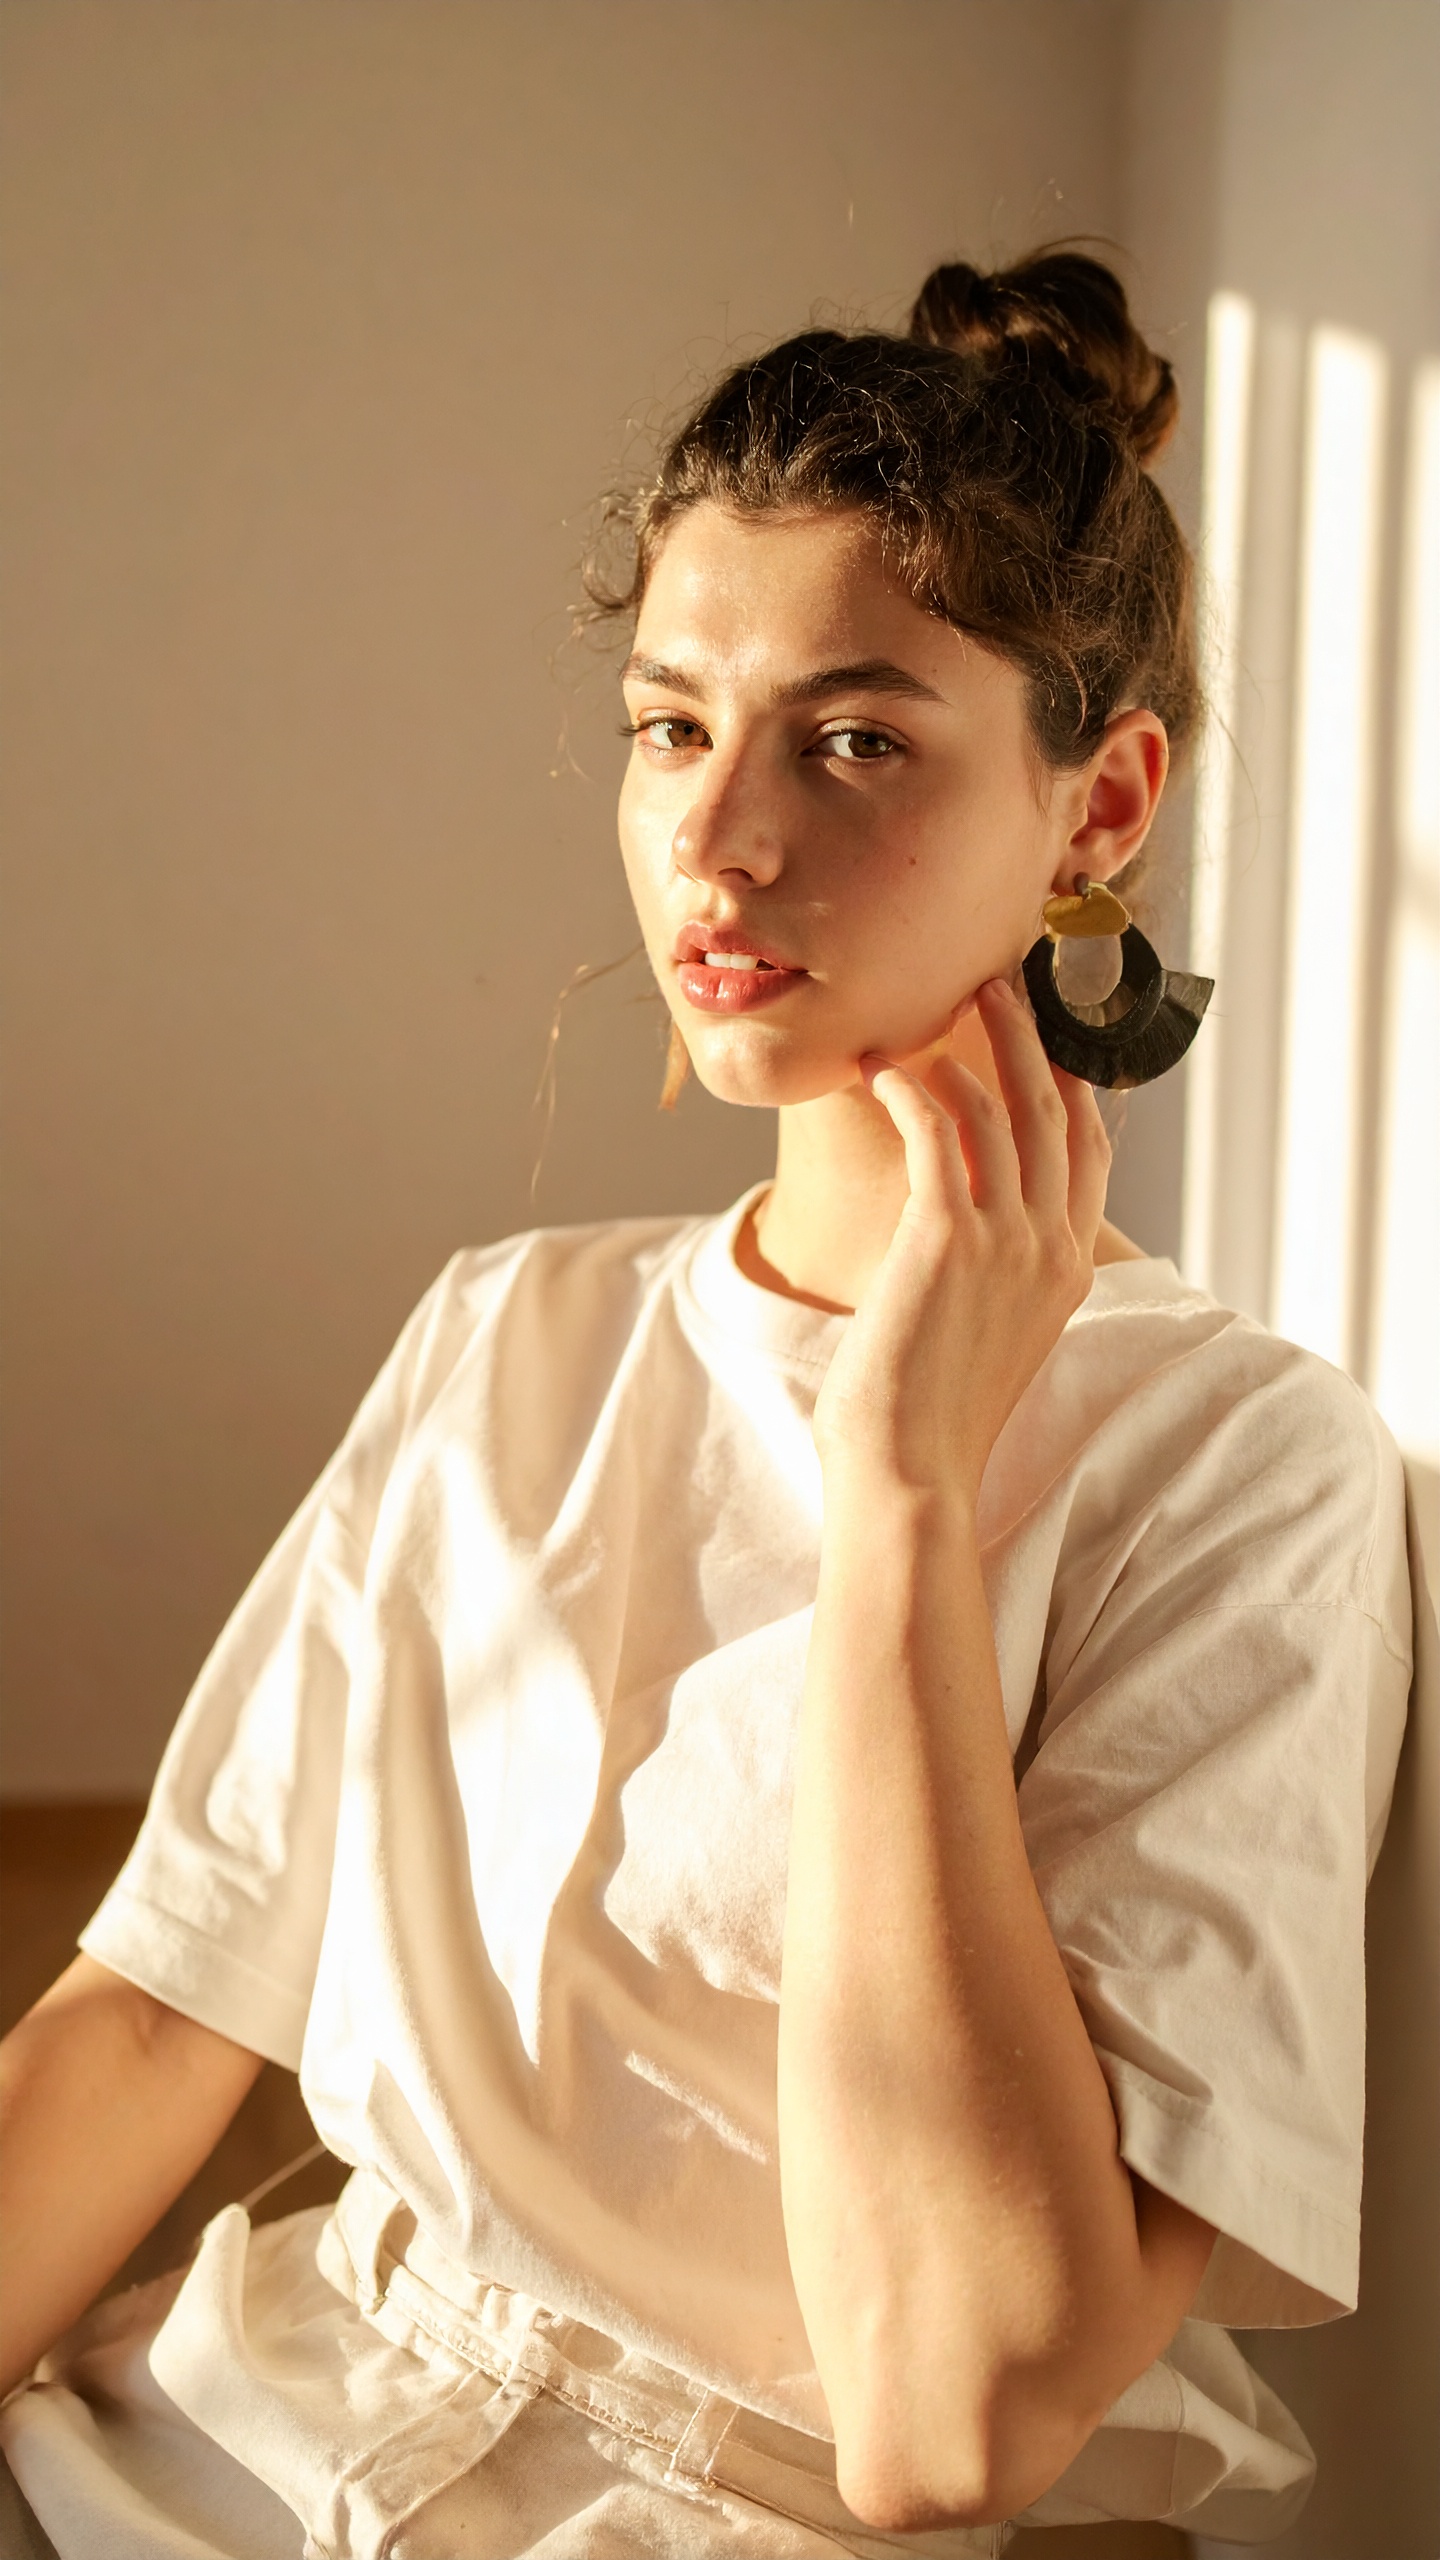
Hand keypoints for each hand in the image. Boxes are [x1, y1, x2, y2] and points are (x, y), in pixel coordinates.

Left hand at [811, 979, 1109, 1501]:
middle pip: (1055, 1110)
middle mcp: (1050, 1248)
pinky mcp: (947, 1238)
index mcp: (1068, 1271)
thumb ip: (996, 1274)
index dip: (1072, 1083)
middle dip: (1027, 1038)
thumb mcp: (990, 1336)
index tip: (1048, 1035)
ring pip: (1000, 1111)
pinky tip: (881, 1073)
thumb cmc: (932, 1416)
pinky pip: (937, 1135)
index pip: (1088, 1152)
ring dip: (965, 1052)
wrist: (911, 1475)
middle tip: (999, 984)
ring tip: (935, 1014)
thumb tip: (961, 1230)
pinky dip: (910, 1092)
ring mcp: (1006, 1241)